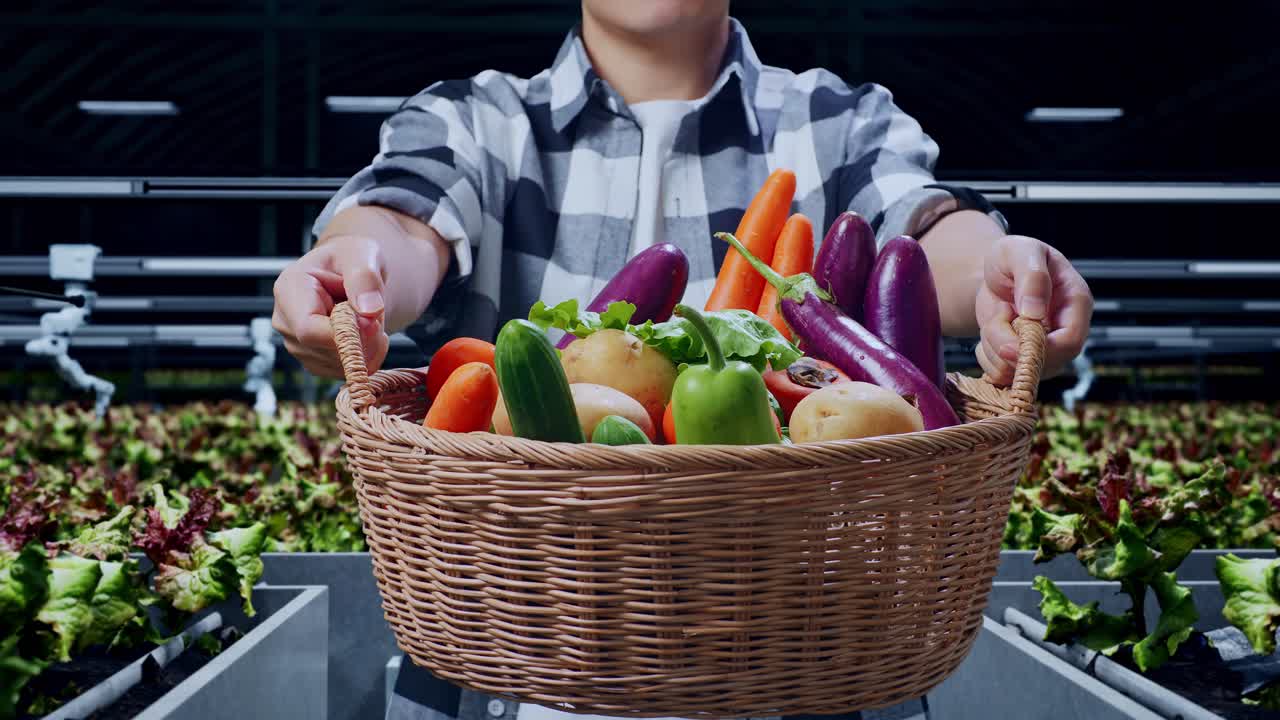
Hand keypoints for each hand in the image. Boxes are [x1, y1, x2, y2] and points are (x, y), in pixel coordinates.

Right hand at [271, 236, 389, 377]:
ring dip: (367, 346)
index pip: (309, 329)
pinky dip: (366, 357)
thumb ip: (365, 279)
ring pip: (339, 364)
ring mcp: (297, 345)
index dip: (345, 333)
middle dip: (363, 338)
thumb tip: (369, 311)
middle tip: (376, 314)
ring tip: (366, 317)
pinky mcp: (314, 360)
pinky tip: (363, 334)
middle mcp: (286, 321)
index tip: (373, 322)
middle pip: (326, 350)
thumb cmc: (352, 259)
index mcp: (289, 289)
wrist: (350, 273)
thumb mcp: (362, 255)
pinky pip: (346, 371)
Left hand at [975, 235, 1092, 384]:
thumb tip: (1034, 312)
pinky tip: (989, 333)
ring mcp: (1047, 348)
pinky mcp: (1025, 358)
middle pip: (1046, 363)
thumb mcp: (1020, 251)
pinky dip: (987, 358)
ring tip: (996, 316)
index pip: (1070, 341)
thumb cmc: (1012, 257)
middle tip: (996, 318)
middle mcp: (1065, 329)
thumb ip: (1032, 277)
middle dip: (1010, 349)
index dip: (1040, 350)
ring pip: (1020, 371)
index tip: (1007, 345)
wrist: (993, 272)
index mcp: (1075, 302)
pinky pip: (1004, 375)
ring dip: (995, 349)